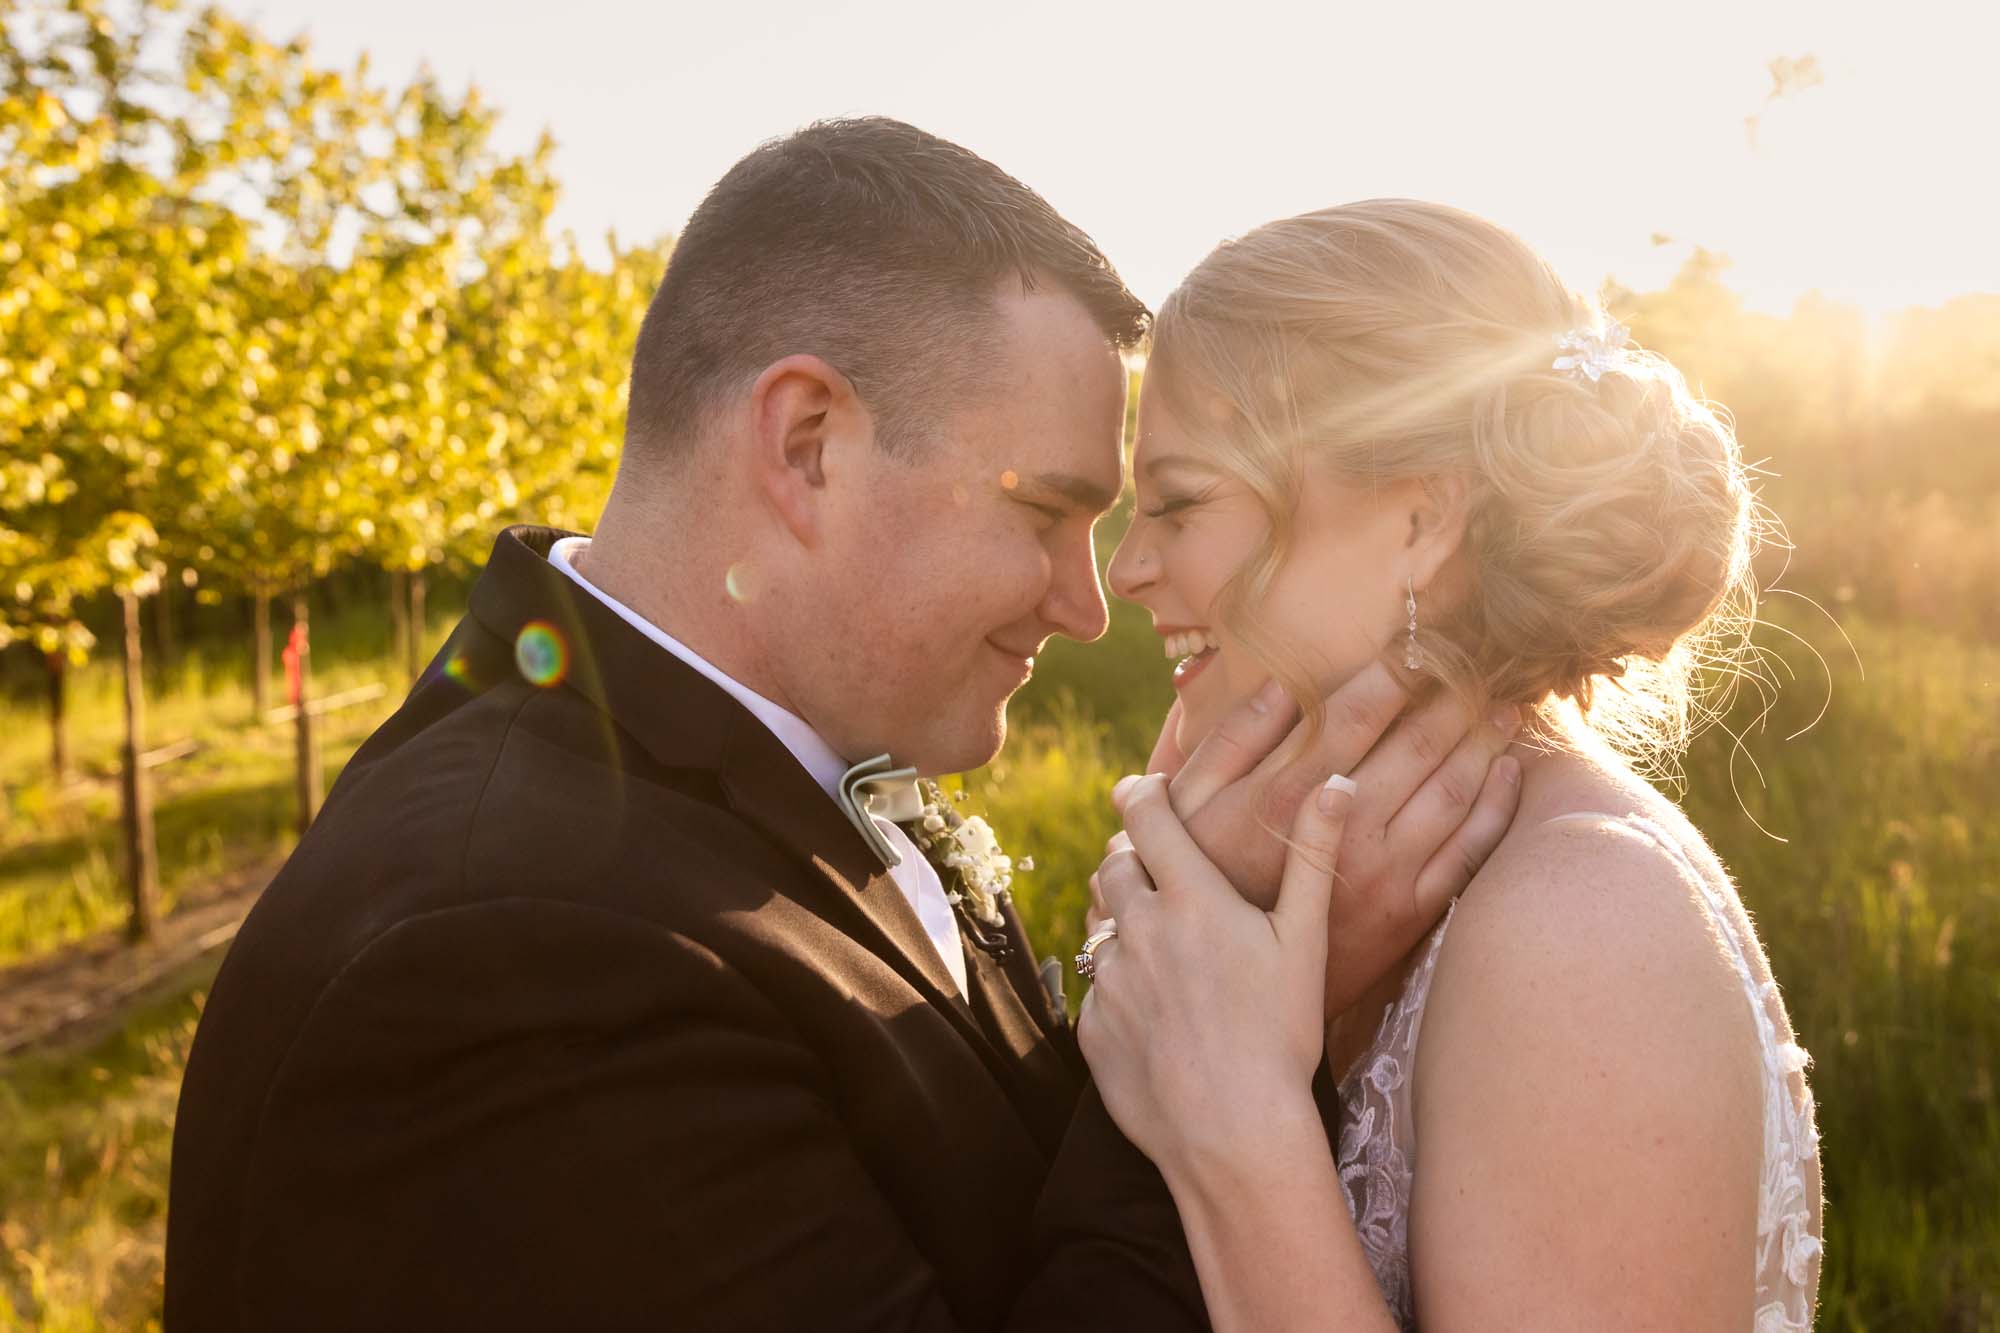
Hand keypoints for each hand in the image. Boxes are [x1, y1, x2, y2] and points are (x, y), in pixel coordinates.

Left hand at [1079, 772, 1352, 1168]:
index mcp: (1190, 898)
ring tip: (1165, 951)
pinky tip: (1159, 1015)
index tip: (1141, 789)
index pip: (1146, 816)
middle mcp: (1138, 929)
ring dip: (1123, 925)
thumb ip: (1313, 856)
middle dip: (1131, 859)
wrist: (1232, 1133)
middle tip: (1158, 874)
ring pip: (1100, 928)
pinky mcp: (1093, 1027)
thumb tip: (1337, 782)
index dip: (1140, 793)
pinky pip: (1097, 991)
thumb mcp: (1305, 940)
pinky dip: (1121, 989)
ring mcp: (1109, 980)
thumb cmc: (1280, 1034)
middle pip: (1113, 866)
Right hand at [1111, 663, 1520, 1014]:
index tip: (1418, 638)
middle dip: (1453, 695)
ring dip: (1483, 742)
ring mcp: (1383, 874)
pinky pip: (1468, 852)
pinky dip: (1495, 807)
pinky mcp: (1409, 912)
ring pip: (1452, 793)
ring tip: (1502, 707)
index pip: (1355, 715)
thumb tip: (1276, 683)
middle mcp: (1344, 830)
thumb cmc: (1202, 877)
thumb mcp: (1190, 806)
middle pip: (1417, 746)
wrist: (1227, 985)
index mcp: (1289, 795)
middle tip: (1479, 660)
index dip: (1393, 672)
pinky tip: (1508, 773)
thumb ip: (1232, 742)